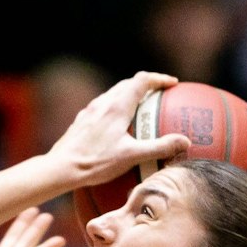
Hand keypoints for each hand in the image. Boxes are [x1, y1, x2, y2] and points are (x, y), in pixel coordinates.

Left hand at [46, 72, 190, 188]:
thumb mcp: (132, 156)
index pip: (142, 80)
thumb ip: (160, 147)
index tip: (172, 84)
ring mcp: (90, 111)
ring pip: (113, 94)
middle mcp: (103, 103)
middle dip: (146, 85)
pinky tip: (117, 125)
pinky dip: (116, 107)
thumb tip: (185, 142)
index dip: (159, 79)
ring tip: (141, 107)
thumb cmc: (96, 162)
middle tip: (160, 93)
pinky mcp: (82, 121)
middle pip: (127, 84)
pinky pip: (103, 107)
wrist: (61, 168)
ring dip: (129, 94)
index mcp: (117, 106)